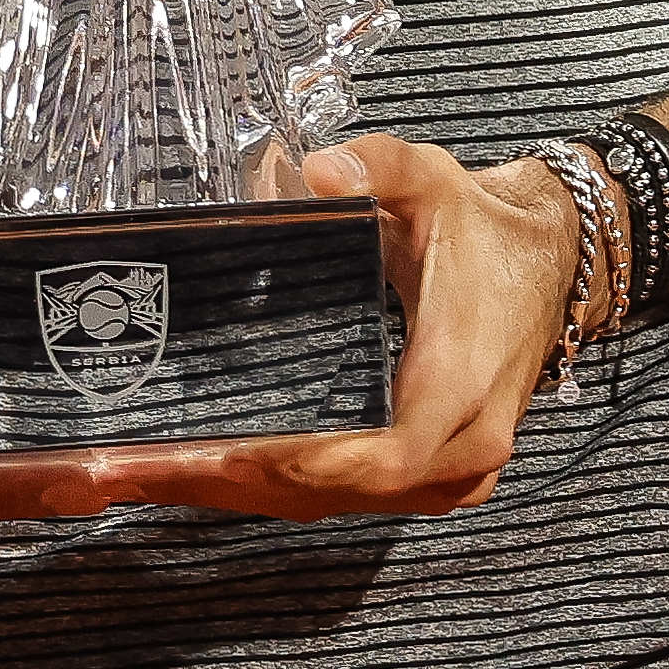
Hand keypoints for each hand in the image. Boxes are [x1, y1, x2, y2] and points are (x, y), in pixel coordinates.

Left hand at [76, 137, 577, 522]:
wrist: (548, 267)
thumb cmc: (487, 234)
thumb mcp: (437, 182)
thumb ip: (379, 167)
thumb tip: (313, 171)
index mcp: (463, 387)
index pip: (379, 455)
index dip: (297, 460)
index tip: (217, 452)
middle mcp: (459, 453)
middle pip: (328, 490)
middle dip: (220, 478)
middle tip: (119, 466)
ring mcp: (443, 478)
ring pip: (321, 502)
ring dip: (224, 490)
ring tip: (124, 475)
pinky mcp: (423, 481)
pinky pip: (334, 497)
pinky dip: (260, 484)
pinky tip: (188, 472)